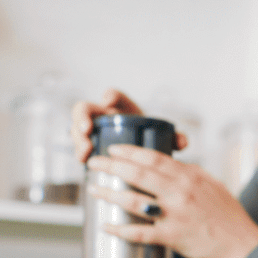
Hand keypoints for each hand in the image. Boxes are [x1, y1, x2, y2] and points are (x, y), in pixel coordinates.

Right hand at [69, 88, 187, 168]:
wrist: (138, 157)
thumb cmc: (150, 141)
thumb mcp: (161, 138)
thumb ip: (174, 138)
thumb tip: (182, 141)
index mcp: (121, 109)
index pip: (114, 96)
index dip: (110, 96)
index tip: (109, 102)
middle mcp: (102, 116)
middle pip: (85, 109)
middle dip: (82, 117)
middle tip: (87, 130)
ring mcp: (91, 131)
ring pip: (76, 127)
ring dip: (77, 138)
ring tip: (84, 151)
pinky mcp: (86, 146)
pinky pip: (77, 145)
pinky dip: (79, 152)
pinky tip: (83, 161)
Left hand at [87, 144, 257, 257]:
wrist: (240, 244)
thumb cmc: (228, 216)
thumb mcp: (211, 184)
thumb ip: (188, 174)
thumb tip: (169, 165)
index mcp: (189, 177)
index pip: (153, 158)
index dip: (129, 152)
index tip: (113, 149)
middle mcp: (179, 193)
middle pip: (137, 175)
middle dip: (111, 167)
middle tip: (94, 163)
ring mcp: (174, 215)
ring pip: (133, 201)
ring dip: (109, 195)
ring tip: (93, 189)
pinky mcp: (171, 237)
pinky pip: (139, 233)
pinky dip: (120, 230)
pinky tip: (107, 226)